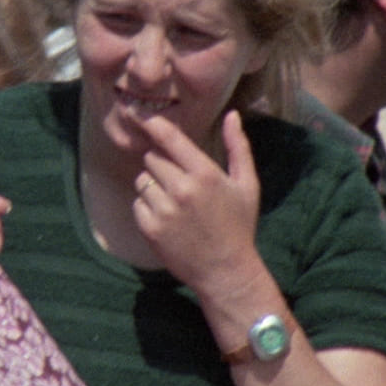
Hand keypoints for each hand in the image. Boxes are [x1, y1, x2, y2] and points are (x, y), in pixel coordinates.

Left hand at [129, 111, 263, 289]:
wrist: (226, 271)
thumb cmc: (239, 225)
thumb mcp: (247, 185)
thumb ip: (238, 147)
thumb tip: (232, 115)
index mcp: (205, 174)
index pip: (169, 138)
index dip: (151, 123)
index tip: (139, 114)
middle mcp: (182, 189)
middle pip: (152, 158)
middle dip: (161, 164)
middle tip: (178, 180)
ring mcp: (164, 210)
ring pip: (142, 180)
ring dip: (153, 185)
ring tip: (174, 201)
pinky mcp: (150, 229)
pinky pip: (138, 203)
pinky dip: (147, 207)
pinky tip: (167, 218)